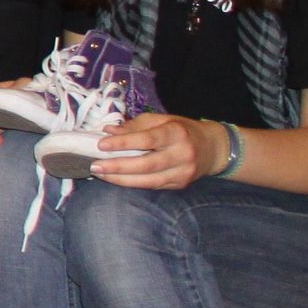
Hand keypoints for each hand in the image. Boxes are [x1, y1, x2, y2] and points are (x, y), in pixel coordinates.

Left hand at [88, 112, 212, 190]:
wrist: (213, 148)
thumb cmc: (181, 130)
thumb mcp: (161, 120)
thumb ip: (134, 126)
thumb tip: (107, 131)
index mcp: (177, 133)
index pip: (147, 139)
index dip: (123, 143)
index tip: (101, 144)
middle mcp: (182, 154)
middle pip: (146, 164)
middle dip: (117, 167)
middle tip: (94, 165)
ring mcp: (183, 172)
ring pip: (148, 180)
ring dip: (121, 179)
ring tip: (100, 174)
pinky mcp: (180, 184)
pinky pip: (152, 186)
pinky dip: (132, 183)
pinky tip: (116, 179)